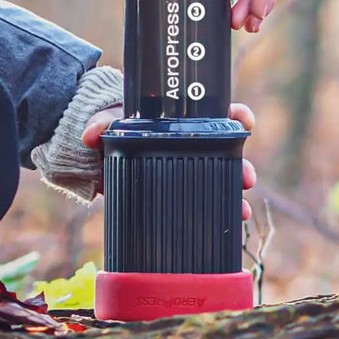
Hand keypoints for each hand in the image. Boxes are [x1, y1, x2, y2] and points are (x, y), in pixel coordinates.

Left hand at [83, 102, 258, 218]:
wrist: (99, 150)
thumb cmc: (113, 125)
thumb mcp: (110, 119)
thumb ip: (102, 122)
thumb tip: (91, 135)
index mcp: (183, 119)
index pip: (218, 112)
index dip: (236, 115)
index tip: (245, 120)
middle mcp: (193, 143)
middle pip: (228, 152)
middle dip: (242, 166)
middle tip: (246, 179)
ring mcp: (188, 167)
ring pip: (221, 179)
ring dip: (234, 194)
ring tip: (242, 211)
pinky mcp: (178, 189)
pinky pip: (205, 199)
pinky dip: (218, 212)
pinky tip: (229, 226)